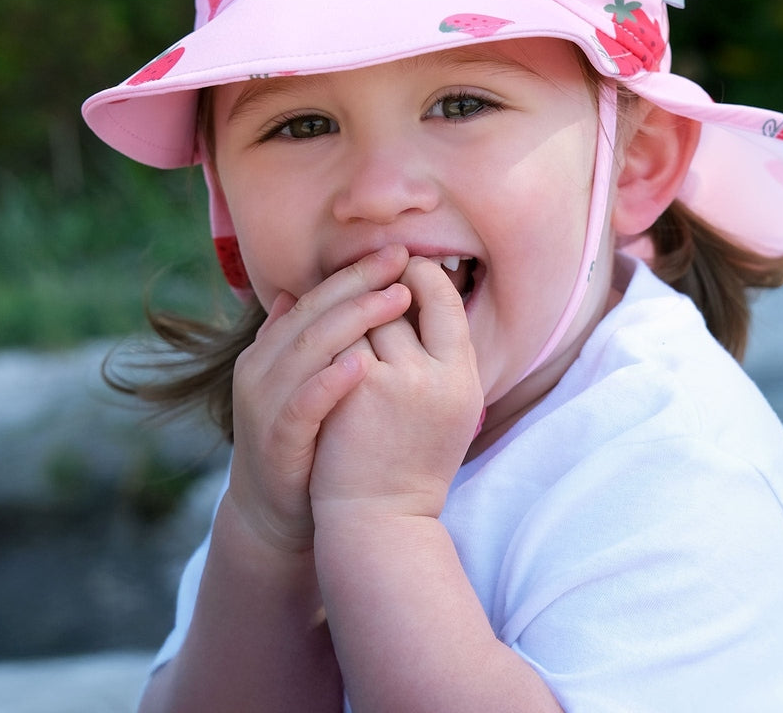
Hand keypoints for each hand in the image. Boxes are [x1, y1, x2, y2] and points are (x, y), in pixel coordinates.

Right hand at [225, 245, 413, 554]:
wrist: (276, 515)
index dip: (355, 273)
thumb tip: (301, 290)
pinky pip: (304, 405)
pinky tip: (363, 364)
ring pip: (309, 349)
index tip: (397, 251)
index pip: (315, 298)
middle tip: (401, 258)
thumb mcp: (307, 382)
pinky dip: (331, 381)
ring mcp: (265, 404)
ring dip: (354, 320)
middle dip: (360, 283)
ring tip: (396, 298)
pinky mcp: (277, 442)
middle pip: (313, 314)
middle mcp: (261, 369)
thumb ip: (311, 341)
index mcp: (271, 350)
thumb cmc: (306, 438)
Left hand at [310, 256, 483, 524]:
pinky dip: (328, 330)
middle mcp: (436, 375)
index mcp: (464, 377)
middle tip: (371, 270)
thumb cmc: (414, 461)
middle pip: (399, 300)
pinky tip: (317, 325)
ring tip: (342, 298)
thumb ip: (442, 357)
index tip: (405, 265)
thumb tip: (418, 294)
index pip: (445, 300)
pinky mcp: (355, 389)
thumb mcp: (449, 409)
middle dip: (378, 287)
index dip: (422, 275)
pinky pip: (339, 339)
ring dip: (349, 305)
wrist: (380, 518)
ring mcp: (394, 381)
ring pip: (363, 314)